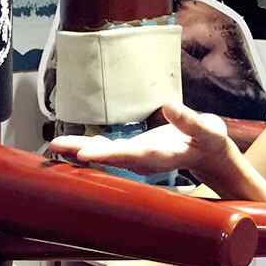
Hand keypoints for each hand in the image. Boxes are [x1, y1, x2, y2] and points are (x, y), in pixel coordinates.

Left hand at [48, 101, 233, 182]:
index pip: (130, 155)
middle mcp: (143, 160)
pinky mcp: (134, 151)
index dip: (106, 155)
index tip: (83, 155)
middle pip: (109, 157)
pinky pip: (108, 150)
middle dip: (82, 152)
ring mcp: (137, 157)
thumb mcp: (207, 130)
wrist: (210, 155)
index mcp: (160, 156)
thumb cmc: (210, 142)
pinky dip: (88, 148)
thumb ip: (188, 121)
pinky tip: (70, 146)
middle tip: (56, 148)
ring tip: (55, 146)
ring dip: (79, 151)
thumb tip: (168, 106)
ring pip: (105, 155)